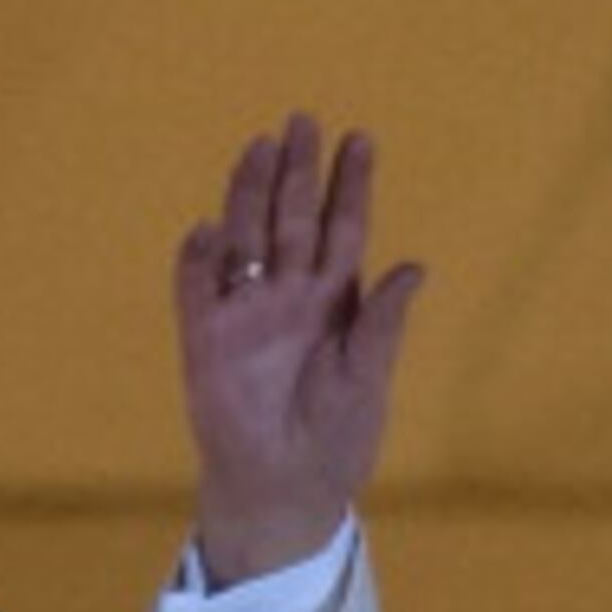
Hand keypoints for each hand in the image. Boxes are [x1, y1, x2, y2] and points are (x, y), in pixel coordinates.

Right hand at [175, 114, 428, 584]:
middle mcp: (289, 298)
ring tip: (260, 146)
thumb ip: (383, 324)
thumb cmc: (336, 441)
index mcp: (335, 304)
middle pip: (291, 220)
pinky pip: (198, 289)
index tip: (360, 140)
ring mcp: (245, 314)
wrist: (286, 490)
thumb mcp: (370, 381)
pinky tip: (210, 228)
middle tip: (304, 121)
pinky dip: (200, 260)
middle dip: (298, 172)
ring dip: (249, 194)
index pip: (342, 231)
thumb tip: (414, 267)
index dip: (351, 187)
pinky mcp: (206, 340)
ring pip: (245, 238)